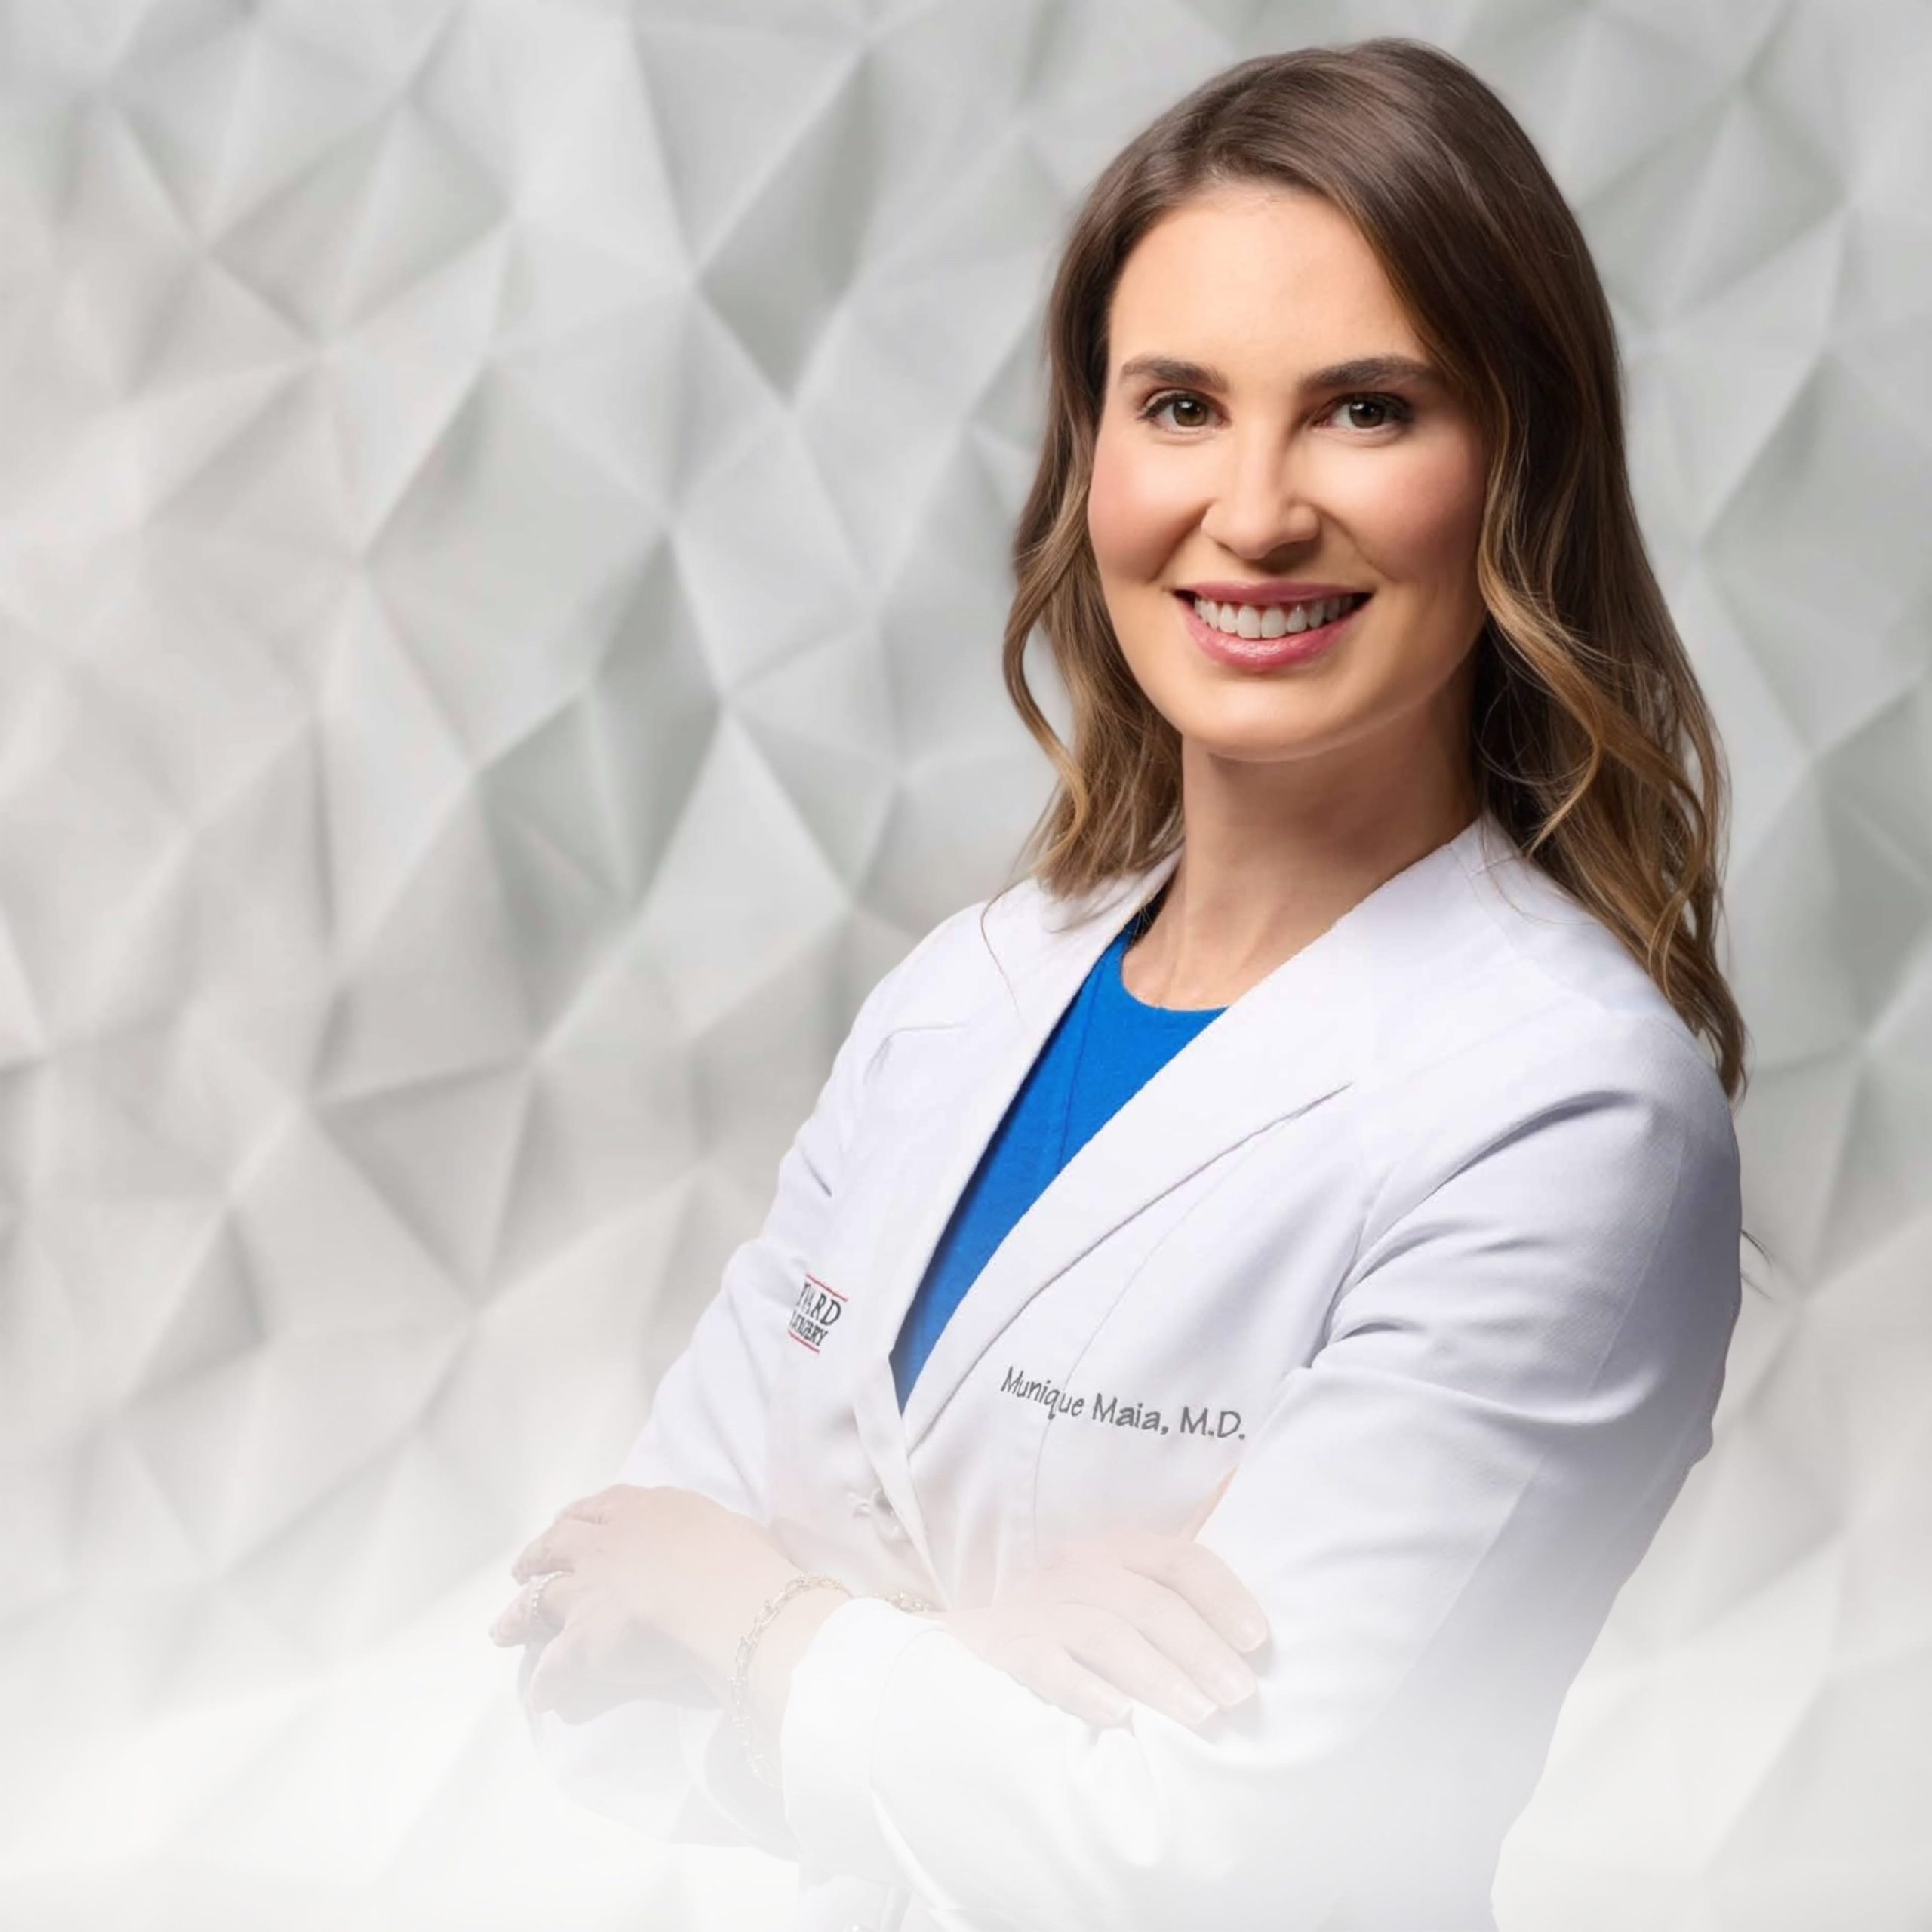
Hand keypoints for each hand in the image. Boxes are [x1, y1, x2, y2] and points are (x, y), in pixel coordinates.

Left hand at [489, 1484, 797, 1722]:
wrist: (722, 1597)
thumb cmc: (742, 1559)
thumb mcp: (737, 1530)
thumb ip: (724, 1535)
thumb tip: (738, 1542)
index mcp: (644, 1512)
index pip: (601, 1506)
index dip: (579, 1516)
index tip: (567, 1522)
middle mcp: (605, 1544)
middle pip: (557, 1543)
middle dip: (537, 1555)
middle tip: (523, 1567)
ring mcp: (587, 1592)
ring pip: (538, 1601)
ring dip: (517, 1616)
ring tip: (502, 1630)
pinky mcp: (580, 1643)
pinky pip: (553, 1668)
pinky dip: (544, 1683)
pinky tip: (538, 1697)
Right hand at [937, 1488, 1267, 1729]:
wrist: (975, 1624)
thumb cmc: (1072, 1613)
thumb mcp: (1120, 1587)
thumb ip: (1174, 1590)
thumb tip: (1246, 1590)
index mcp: (1118, 1549)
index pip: (1180, 1562)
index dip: (1223, 1597)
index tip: (1258, 1641)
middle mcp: (1081, 1568)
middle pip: (1149, 1603)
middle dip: (1200, 1649)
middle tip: (1239, 1695)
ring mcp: (1040, 1605)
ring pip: (1105, 1634)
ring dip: (1157, 1674)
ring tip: (1199, 1713)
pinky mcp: (1007, 1646)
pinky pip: (1045, 1664)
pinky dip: (1083, 1687)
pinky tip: (1118, 1714)